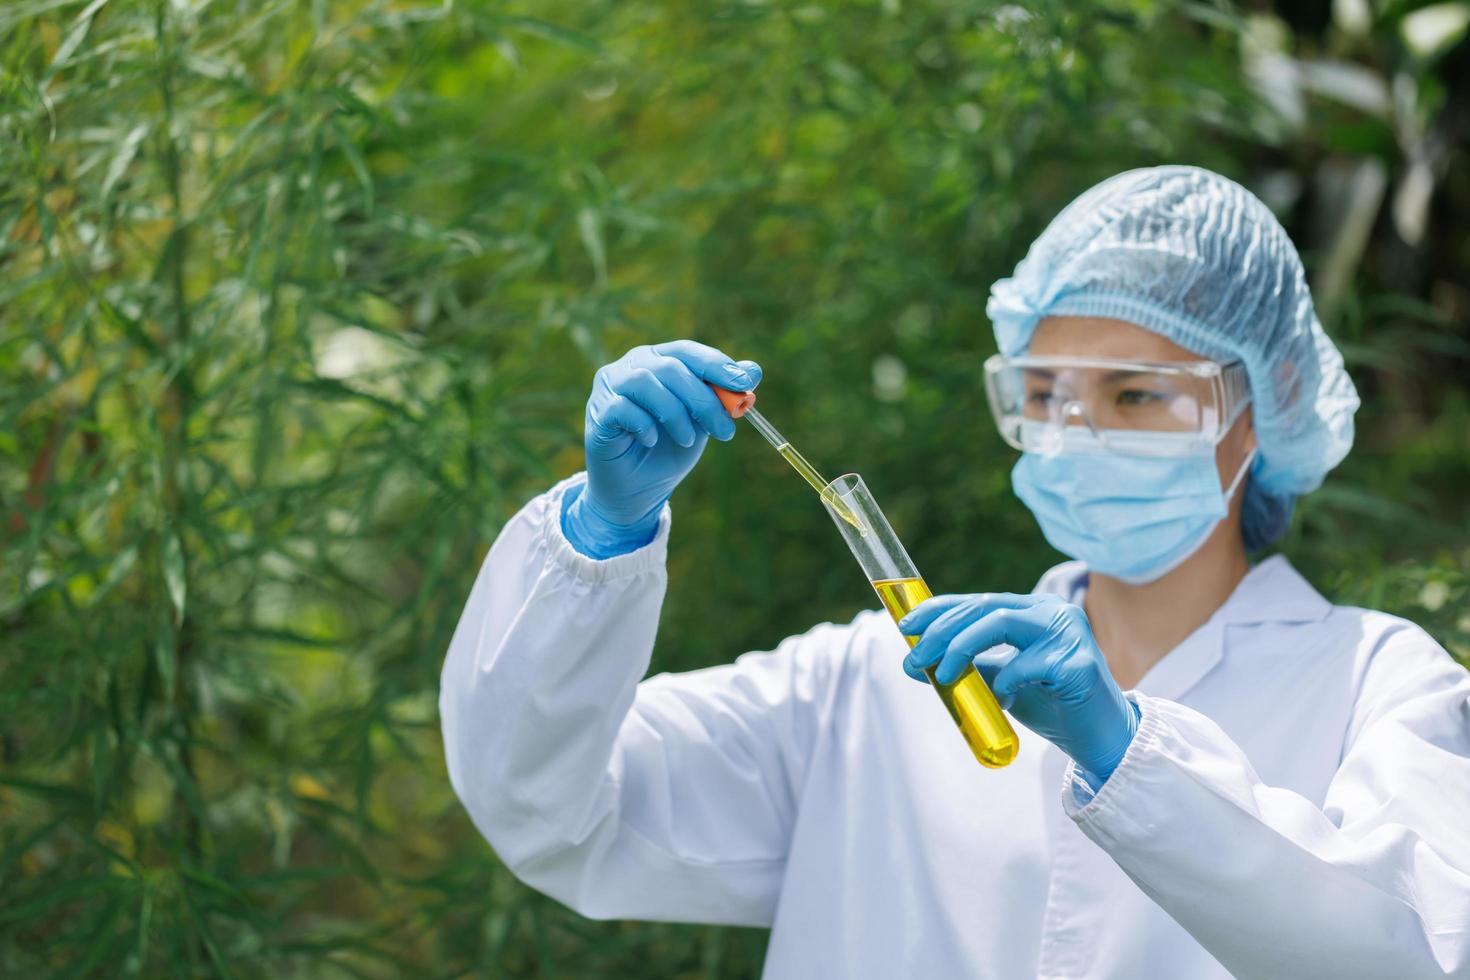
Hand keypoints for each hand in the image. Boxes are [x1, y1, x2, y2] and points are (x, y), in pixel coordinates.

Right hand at [562, 341, 760, 557]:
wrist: (639, 489)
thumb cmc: (671, 448)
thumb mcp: (704, 421)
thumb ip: (724, 395)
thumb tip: (754, 370)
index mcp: (660, 360)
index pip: (688, 351)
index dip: (716, 365)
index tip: (744, 385)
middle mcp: (632, 365)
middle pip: (671, 367)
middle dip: (703, 399)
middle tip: (725, 430)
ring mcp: (610, 385)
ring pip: (645, 382)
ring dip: (675, 414)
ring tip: (687, 440)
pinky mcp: (598, 411)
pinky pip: (622, 408)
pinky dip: (645, 425)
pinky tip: (652, 441)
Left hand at [898, 593, 1137, 784]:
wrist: (1099, 737)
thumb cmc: (1051, 704)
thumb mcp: (1000, 680)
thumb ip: (968, 666)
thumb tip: (915, 663)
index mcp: (1033, 610)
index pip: (978, 601)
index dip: (939, 609)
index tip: (906, 625)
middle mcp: (1052, 611)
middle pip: (984, 608)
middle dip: (941, 631)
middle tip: (914, 657)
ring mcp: (1069, 632)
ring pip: (999, 622)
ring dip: (961, 648)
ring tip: (941, 676)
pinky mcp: (1079, 661)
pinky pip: (1025, 665)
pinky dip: (1004, 683)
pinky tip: (1002, 700)